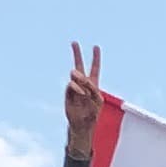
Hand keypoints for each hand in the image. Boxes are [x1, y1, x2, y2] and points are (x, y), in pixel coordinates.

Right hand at [63, 42, 103, 163]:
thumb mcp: (97, 99)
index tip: (95, 47)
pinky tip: (81, 93)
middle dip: (77, 54)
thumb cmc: (92, 113)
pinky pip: (71, 85)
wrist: (83, 125)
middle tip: (74, 42)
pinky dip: (77, 88)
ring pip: (76, 76)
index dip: (95, 58)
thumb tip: (77, 78)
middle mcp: (83, 84)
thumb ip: (90, 87)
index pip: (95, 68)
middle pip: (80, 66)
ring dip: (80, 78)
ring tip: (84, 86)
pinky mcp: (68, 93)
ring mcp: (75, 88)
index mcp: (93, 84)